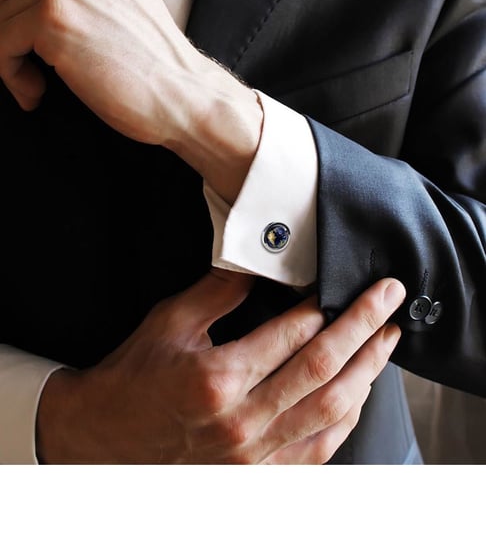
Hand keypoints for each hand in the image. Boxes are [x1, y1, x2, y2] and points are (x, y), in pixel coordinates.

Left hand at [0, 0, 261, 202]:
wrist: (186, 97)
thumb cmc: (155, 67)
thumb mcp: (117, 8)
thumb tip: (17, 2)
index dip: (16, 5)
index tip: (24, 42)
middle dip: (8, 29)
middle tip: (24, 64)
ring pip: (0, 14)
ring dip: (8, 57)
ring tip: (36, 85)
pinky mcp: (56, 17)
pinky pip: (0, 40)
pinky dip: (10, 73)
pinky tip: (37, 92)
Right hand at [36, 270, 404, 463]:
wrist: (106, 439)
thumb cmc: (134, 379)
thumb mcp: (169, 323)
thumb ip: (219, 292)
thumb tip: (260, 265)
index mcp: (217, 380)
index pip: (290, 335)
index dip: (324, 306)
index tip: (341, 285)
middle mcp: (241, 422)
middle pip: (322, 369)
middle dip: (362, 327)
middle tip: (387, 299)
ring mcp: (253, 455)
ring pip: (330, 410)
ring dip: (366, 370)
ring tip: (385, 340)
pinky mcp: (258, 473)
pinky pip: (319, 448)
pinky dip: (346, 416)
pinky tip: (360, 390)